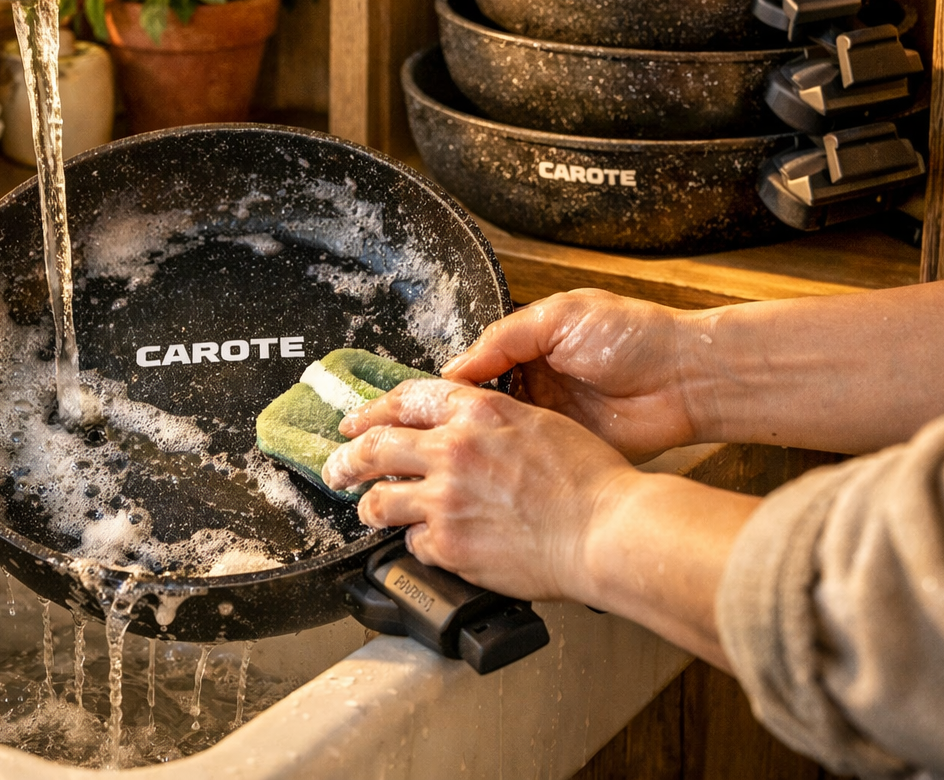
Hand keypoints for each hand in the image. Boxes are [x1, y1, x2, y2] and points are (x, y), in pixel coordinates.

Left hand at [321, 378, 637, 601]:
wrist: (608, 529)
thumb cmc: (592, 480)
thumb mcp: (540, 424)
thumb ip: (492, 422)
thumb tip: (465, 429)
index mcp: (478, 411)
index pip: (407, 399)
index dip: (374, 410)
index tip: (357, 422)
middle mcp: (453, 449)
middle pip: (375, 447)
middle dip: (346, 459)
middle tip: (335, 468)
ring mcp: (446, 498)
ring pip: (379, 501)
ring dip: (370, 507)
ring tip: (368, 512)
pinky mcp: (449, 544)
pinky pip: (414, 544)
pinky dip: (419, 544)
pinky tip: (429, 545)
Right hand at [441, 289, 702, 461]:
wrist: (688, 377)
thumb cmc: (632, 335)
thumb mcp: (559, 317)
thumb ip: (504, 337)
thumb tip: (452, 370)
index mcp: (526, 348)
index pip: (471, 370)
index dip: (445, 387)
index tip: (414, 406)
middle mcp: (532, 385)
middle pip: (477, 408)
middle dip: (452, 423)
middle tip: (420, 439)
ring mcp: (549, 421)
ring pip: (498, 438)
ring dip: (476, 448)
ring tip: (441, 460)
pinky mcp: (567, 451)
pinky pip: (529, 461)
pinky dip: (508, 467)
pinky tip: (483, 473)